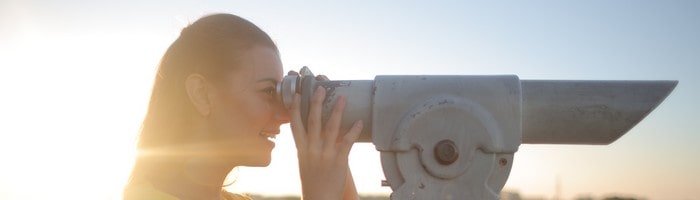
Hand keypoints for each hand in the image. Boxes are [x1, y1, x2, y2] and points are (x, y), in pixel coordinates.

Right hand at [289, 85, 362, 199]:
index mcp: (301, 150)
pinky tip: (359, 121)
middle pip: (313, 121)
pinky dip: (354, 130)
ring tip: (342, 98)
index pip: (296, 125)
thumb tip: (313, 135)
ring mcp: (325, 154)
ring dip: (337, 111)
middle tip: (320, 88)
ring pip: (331, 128)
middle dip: (316, 102)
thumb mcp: (305, 163)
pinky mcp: (339, 160)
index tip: (298, 94)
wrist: (319, 199)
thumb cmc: (312, 183)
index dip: (295, 108)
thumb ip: (309, 148)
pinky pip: (347, 142)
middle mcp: (312, 149)